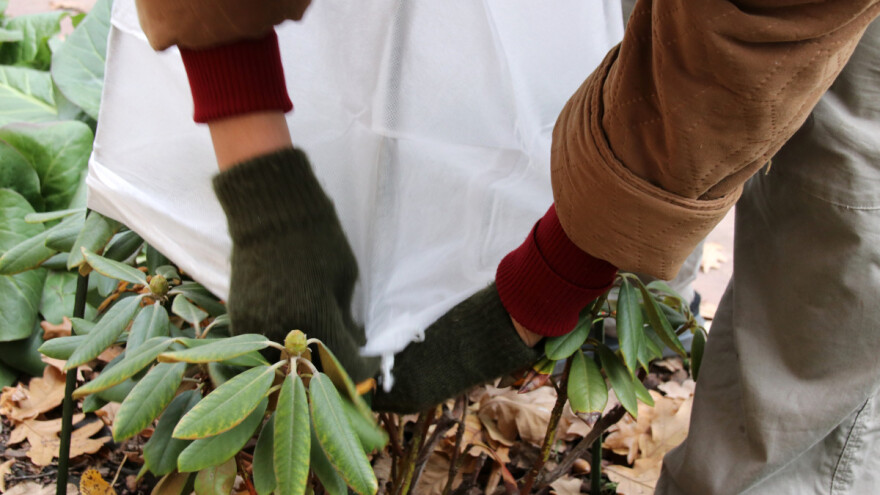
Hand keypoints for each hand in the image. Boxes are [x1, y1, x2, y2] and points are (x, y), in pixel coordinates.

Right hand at [213, 148, 378, 381]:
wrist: (270, 212)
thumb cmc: (319, 240)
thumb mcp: (346, 282)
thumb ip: (346, 320)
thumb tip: (351, 342)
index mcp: (317, 325)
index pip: (348, 365)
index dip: (363, 366)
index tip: (370, 359)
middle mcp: (284, 335)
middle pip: (314, 372)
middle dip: (334, 367)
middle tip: (347, 355)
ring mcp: (256, 329)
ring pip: (285, 364)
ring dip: (305, 362)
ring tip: (322, 347)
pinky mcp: (239, 319)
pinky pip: (264, 347)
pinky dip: (281, 346)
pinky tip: (297, 333)